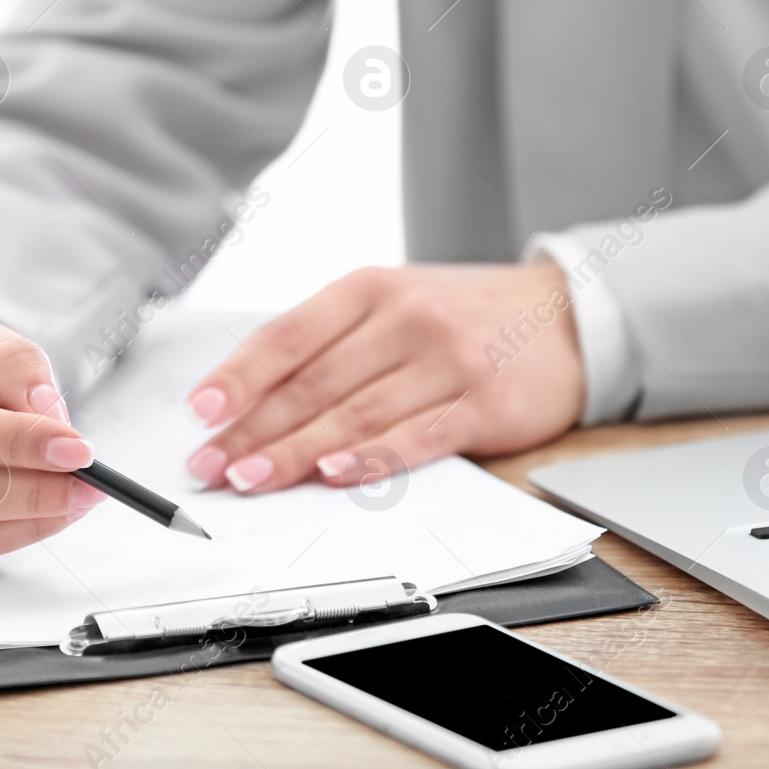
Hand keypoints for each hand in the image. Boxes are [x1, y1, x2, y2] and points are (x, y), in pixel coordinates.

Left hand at [183, 264, 583, 492]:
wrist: (566, 316)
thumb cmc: (463, 315)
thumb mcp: (394, 302)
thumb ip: (331, 340)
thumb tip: (253, 394)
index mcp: (370, 289)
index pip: (288, 336)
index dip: (239, 376)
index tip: (201, 411)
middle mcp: (404, 318)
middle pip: (313, 383)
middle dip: (253, 429)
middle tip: (212, 465)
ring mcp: (445, 361)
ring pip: (354, 414)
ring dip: (295, 453)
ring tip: (252, 480)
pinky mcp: (482, 405)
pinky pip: (416, 438)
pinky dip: (370, 459)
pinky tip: (335, 476)